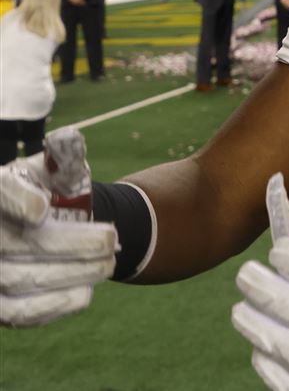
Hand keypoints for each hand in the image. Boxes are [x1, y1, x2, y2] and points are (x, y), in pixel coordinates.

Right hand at [0, 141, 116, 326]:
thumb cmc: (46, 191)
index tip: (41, 208)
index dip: (16, 201)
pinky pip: (16, 313)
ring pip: (20, 279)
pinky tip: (85, 294)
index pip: (1, 192)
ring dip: (71, 273)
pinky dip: (51, 306)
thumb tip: (69, 139)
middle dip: (71, 244)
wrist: (38, 225)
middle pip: (17, 243)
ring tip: (109, 263)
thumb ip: (63, 158)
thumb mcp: (54, 171)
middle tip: (113, 240)